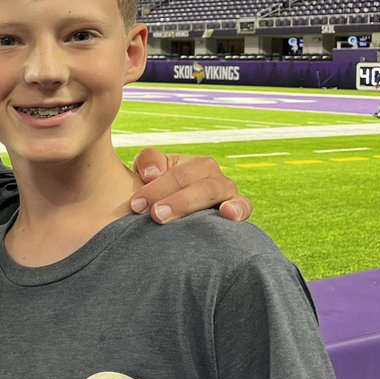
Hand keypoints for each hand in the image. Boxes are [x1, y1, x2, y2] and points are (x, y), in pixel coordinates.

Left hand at [130, 149, 251, 224]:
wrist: (176, 216)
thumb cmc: (160, 193)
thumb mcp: (148, 173)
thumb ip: (148, 162)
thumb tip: (152, 173)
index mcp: (192, 165)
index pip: (174, 172)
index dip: (154, 188)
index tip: (136, 205)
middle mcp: (210, 174)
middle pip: (192, 180)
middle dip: (171, 198)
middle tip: (154, 214)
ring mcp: (226, 191)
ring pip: (212, 190)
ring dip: (190, 202)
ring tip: (176, 215)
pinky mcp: (239, 209)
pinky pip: (244, 206)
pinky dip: (238, 208)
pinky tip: (228, 214)